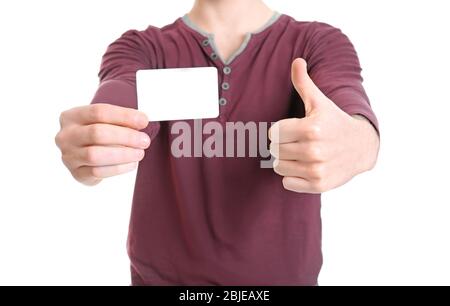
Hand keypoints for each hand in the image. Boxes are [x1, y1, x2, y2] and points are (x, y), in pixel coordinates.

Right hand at [55, 103, 149, 185]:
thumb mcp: (105, 121)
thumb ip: (120, 119)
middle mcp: (66, 135)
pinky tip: (132, 164)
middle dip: (126, 136)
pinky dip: (118, 168)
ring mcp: (68, 156)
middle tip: (144, 140)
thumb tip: (141, 120)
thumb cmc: (100, 133)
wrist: (86, 156)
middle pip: (97, 133)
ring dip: (123, 154)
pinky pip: (98, 172)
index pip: (99, 111)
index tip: (144, 121)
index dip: (124, 116)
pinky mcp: (76, 173)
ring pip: (95, 155)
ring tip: (140, 153)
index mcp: (72, 116)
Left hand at [269, 58, 378, 193]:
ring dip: (286, 161)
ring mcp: (316, 169)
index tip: (292, 129)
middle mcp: (314, 150)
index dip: (280, 131)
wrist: (361, 146)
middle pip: (275, 150)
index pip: (273, 133)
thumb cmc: (334, 121)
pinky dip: (293, 177)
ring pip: (279, 167)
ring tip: (301, 154)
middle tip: (298, 142)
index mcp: (311, 128)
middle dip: (283, 145)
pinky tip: (305, 167)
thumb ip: (304, 83)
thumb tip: (297, 61)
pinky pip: (288, 183)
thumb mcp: (320, 101)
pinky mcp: (318, 185)